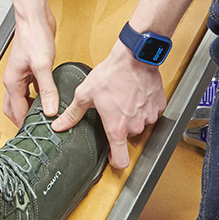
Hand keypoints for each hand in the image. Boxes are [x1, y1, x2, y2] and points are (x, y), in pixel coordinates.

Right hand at [2, 14, 58, 126]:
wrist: (34, 18)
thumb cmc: (33, 37)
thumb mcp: (42, 66)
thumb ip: (46, 89)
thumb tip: (50, 109)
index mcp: (13, 82)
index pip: (16, 111)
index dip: (25, 124)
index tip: (36, 133)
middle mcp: (14, 80)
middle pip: (14, 107)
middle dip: (23, 119)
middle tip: (37, 128)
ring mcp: (22, 74)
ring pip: (22, 98)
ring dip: (30, 108)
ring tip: (44, 116)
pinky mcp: (31, 68)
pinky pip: (31, 88)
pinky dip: (37, 96)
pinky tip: (49, 97)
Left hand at [51, 43, 164, 168]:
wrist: (134, 57)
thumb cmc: (111, 74)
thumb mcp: (85, 95)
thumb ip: (73, 114)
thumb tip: (59, 126)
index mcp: (117, 128)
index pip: (121, 161)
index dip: (116, 162)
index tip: (112, 158)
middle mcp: (135, 126)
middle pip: (128, 136)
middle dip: (120, 126)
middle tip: (113, 111)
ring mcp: (149, 116)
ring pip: (140, 123)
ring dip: (133, 116)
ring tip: (123, 100)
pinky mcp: (159, 105)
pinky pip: (151, 112)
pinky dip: (144, 106)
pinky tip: (135, 95)